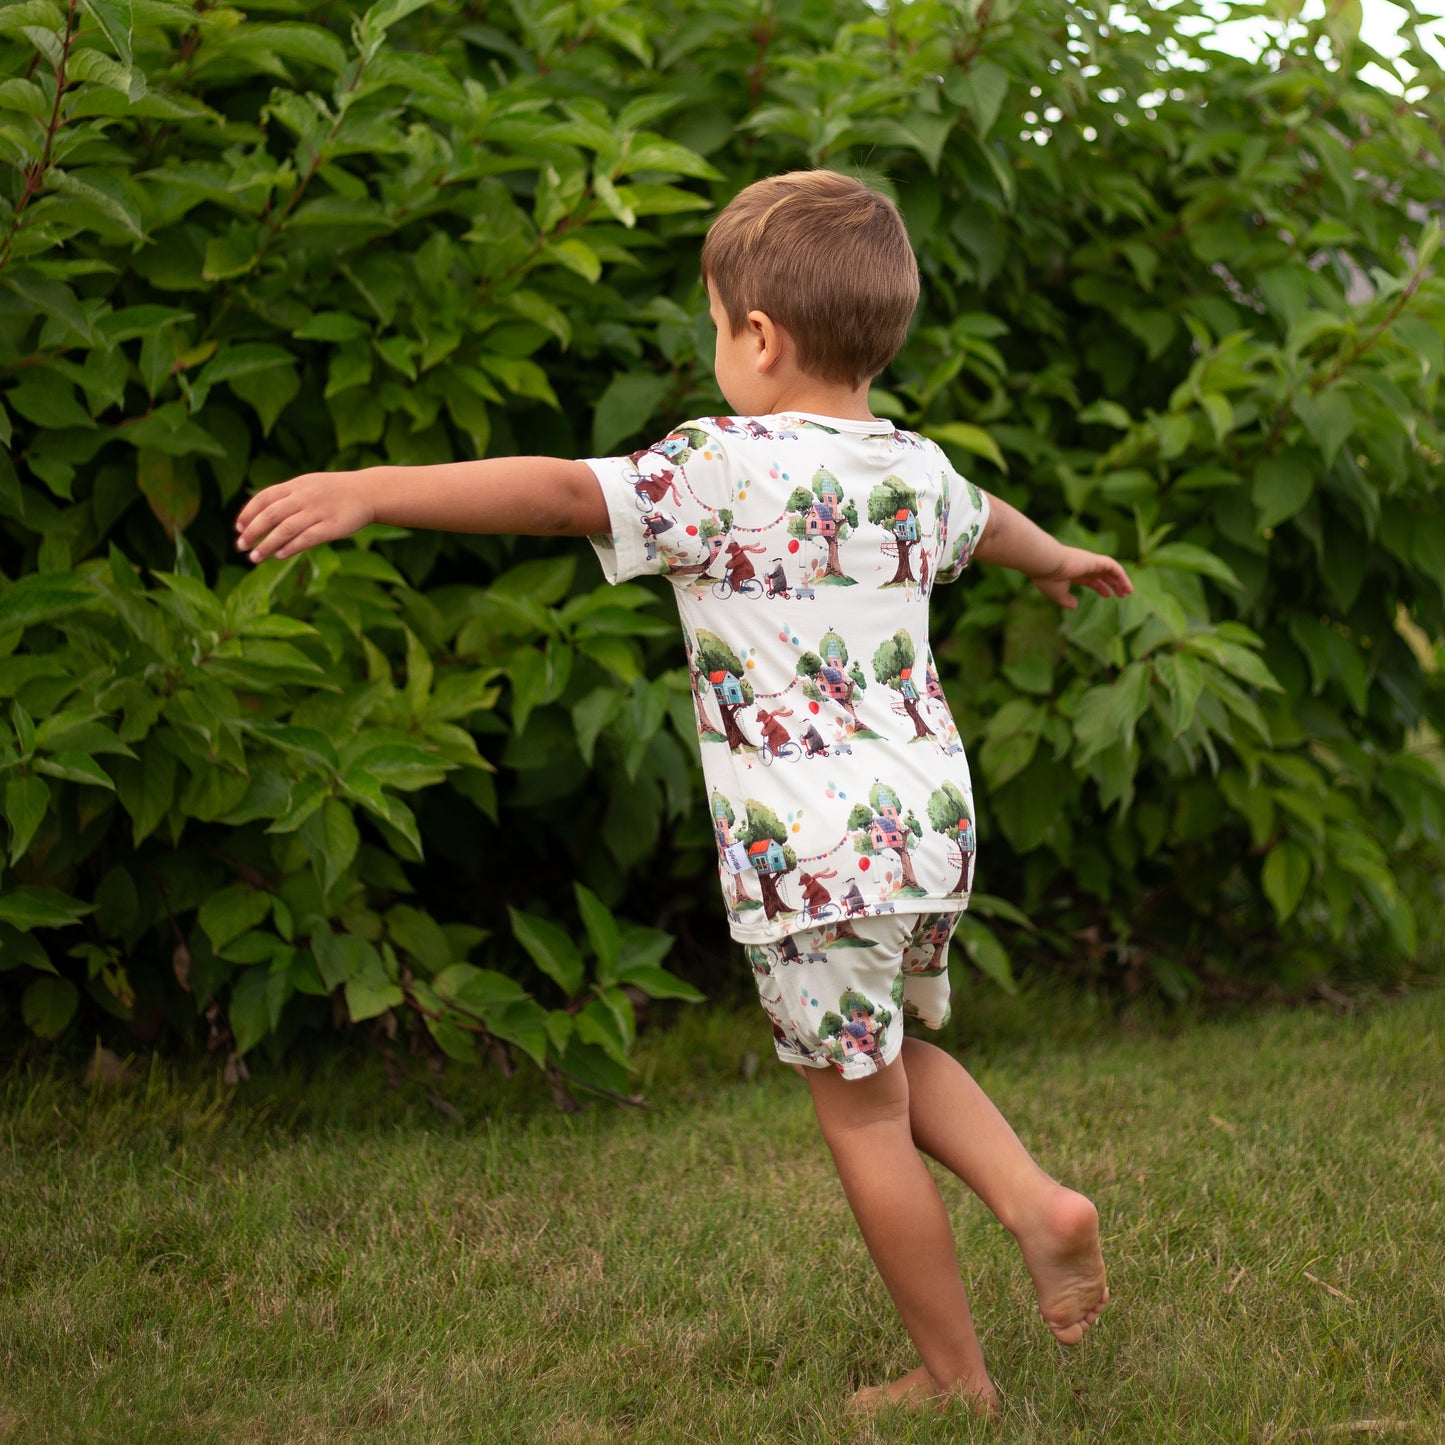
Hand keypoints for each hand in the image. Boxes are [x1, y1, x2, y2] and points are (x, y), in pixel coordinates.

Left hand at [234, 471, 375, 562]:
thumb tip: (260, 514)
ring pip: (285, 529)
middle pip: (270, 515)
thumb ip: (286, 497)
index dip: (248, 513)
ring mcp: (318, 512)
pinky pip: (307, 538)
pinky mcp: (332, 527)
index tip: (238, 528)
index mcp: (295, 486)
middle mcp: (304, 497)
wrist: (367, 492)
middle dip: (252, 532)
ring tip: (255, 557)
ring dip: (267, 544)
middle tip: (241, 546)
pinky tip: (279, 555)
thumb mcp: (308, 485)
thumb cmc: (334, 492)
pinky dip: (291, 547)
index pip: (264, 498)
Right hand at [1031, 546, 1131, 609]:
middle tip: (1123, 595)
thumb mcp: (1057, 594)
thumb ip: (1066, 600)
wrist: (1046, 563)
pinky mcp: (1096, 560)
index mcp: (1073, 573)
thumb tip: (1075, 606)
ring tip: (1129, 592)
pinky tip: (1127, 586)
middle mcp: (1083, 566)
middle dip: (1113, 584)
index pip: (1091, 579)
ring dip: (1120, 580)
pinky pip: (1114, 567)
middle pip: (1103, 575)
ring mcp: (1090, 562)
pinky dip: (1122, 575)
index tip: (1108, 596)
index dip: (1100, 587)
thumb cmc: (1048, 579)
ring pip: (1111, 570)